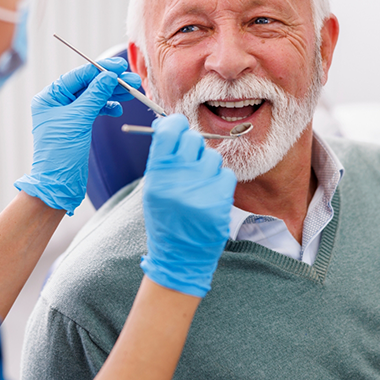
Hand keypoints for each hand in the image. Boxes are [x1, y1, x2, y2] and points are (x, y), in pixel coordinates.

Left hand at [15, 58, 140, 214]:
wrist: (59, 184)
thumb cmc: (60, 152)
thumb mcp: (79, 119)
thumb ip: (95, 95)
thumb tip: (109, 76)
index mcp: (49, 97)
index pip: (78, 76)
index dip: (100, 69)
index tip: (120, 66)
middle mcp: (57, 102)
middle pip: (88, 85)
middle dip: (111, 82)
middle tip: (133, 80)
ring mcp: (67, 114)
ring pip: (94, 97)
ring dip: (113, 93)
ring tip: (133, 91)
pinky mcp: (77, 125)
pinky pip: (95, 110)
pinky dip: (108, 107)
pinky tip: (118, 108)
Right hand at [140, 114, 235, 296]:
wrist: (178, 256)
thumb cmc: (165, 217)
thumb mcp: (153, 188)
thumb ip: (161, 157)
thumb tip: (169, 124)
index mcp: (157, 175)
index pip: (169, 131)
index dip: (175, 124)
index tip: (178, 126)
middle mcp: (178, 180)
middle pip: (193, 139)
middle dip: (192, 146)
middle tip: (189, 161)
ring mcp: (200, 190)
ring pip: (212, 156)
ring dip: (207, 166)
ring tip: (198, 185)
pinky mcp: (220, 201)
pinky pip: (226, 174)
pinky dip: (220, 181)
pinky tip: (210, 195)